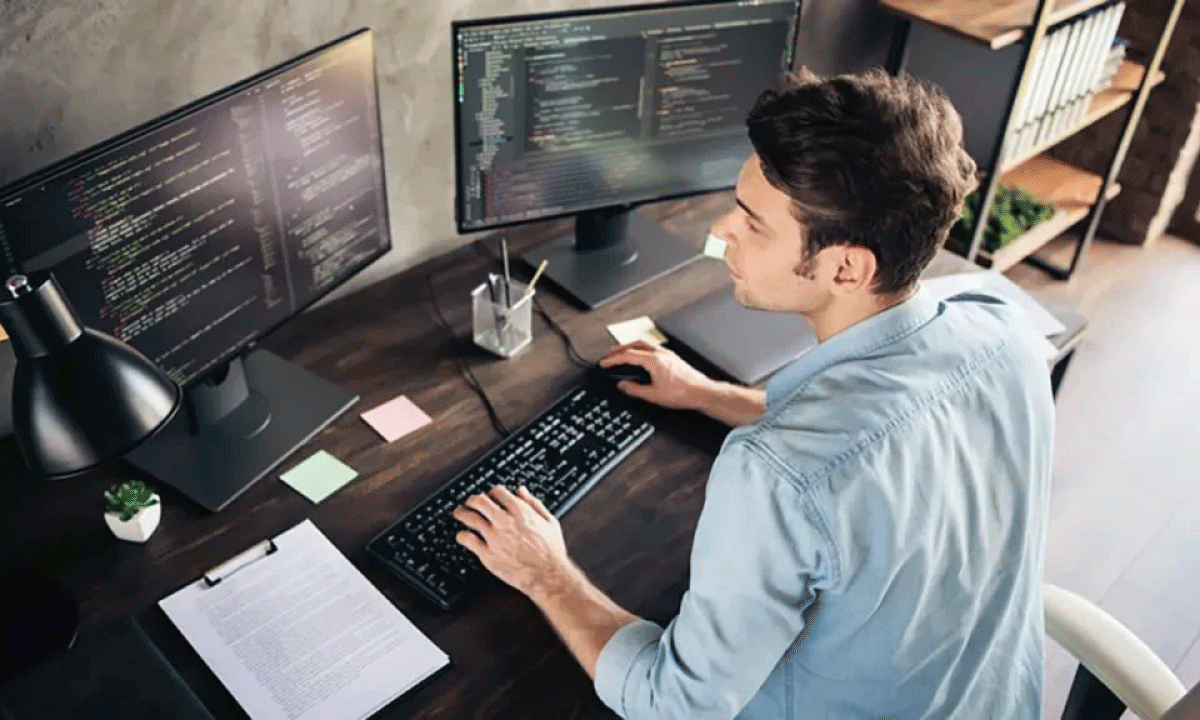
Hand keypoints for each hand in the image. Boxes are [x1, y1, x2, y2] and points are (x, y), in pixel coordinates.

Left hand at [453, 485, 572, 597]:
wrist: (547, 575)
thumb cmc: (551, 551)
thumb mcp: (549, 521)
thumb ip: (534, 503)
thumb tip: (522, 491)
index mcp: (520, 511)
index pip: (498, 492)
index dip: (491, 492)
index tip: (490, 495)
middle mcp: (504, 521)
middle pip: (480, 501)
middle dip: (473, 499)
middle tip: (469, 502)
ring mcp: (494, 537)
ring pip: (470, 518)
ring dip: (462, 513)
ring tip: (459, 513)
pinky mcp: (487, 554)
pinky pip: (468, 540)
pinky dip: (461, 536)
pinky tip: (461, 536)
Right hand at [599, 340, 714, 409]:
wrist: (702, 392)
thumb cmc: (682, 393)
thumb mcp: (653, 395)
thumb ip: (634, 389)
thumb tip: (623, 385)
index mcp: (653, 360)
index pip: (627, 356)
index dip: (613, 360)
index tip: (604, 363)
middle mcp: (660, 353)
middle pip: (635, 345)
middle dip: (619, 349)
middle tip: (609, 354)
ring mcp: (667, 354)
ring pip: (644, 345)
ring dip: (631, 347)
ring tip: (623, 354)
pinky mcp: (673, 357)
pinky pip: (652, 348)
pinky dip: (642, 350)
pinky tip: (642, 357)